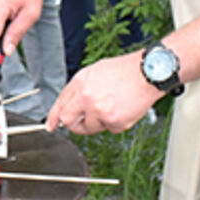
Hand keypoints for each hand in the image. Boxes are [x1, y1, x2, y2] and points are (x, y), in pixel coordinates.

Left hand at [46, 54, 163, 134]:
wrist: (147, 73)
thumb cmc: (124, 70)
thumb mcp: (95, 71)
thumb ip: (80, 88)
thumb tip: (71, 103)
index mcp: (81, 83)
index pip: (61, 104)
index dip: (54, 116)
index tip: (51, 125)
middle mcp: (87, 97)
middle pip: (69, 121)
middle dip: (74, 124)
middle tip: (83, 121)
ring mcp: (100, 111)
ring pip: (90, 127)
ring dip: (98, 122)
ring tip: (111, 108)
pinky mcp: (114, 121)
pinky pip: (109, 129)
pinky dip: (115, 123)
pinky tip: (123, 109)